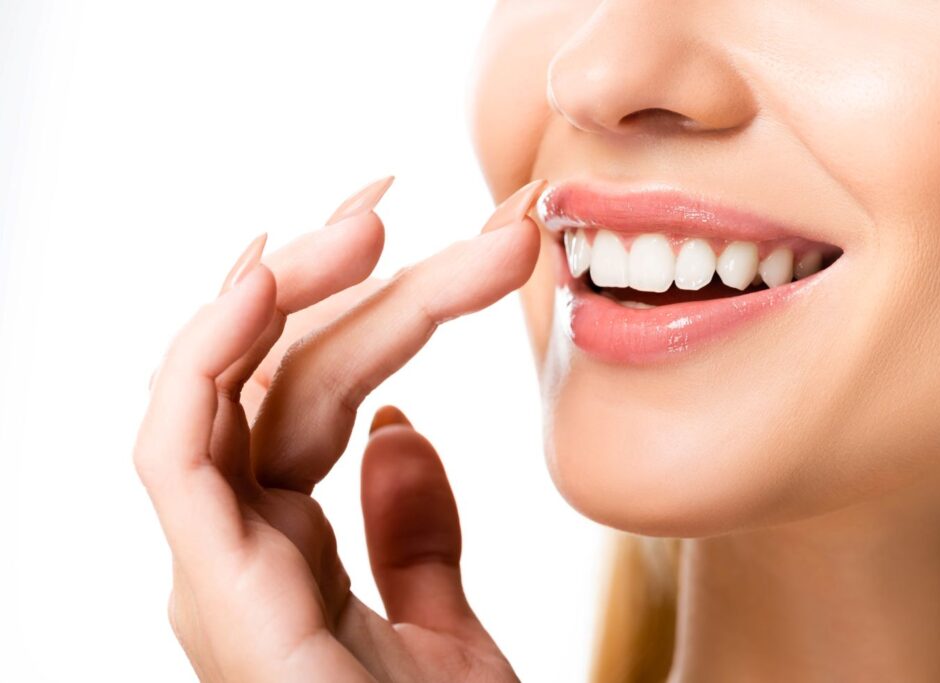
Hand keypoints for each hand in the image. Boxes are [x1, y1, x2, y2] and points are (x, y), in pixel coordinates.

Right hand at [134, 178, 544, 681]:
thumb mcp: (444, 630)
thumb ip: (416, 534)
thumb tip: (408, 430)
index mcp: (287, 544)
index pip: (314, 392)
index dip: (368, 304)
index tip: (439, 233)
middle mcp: (238, 544)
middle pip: (280, 375)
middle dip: (342, 276)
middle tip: (403, 196)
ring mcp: (214, 564)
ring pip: (227, 385)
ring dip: (281, 287)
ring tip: (362, 218)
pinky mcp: (207, 589)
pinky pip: (176, 449)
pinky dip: (205, 355)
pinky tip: (260, 278)